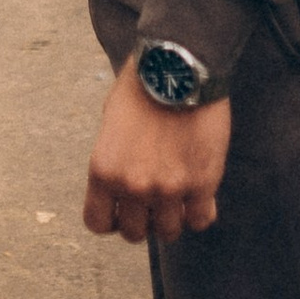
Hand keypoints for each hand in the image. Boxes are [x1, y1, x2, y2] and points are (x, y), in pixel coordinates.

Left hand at [82, 61, 230, 244]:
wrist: (178, 65)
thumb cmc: (141, 86)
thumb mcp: (111, 123)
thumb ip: (113, 161)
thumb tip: (120, 187)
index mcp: (104, 170)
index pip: (98, 223)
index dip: (111, 220)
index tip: (121, 211)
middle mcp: (133, 185)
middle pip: (135, 233)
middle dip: (143, 219)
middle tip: (153, 201)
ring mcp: (169, 188)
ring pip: (169, 232)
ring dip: (172, 217)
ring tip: (178, 196)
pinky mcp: (202, 184)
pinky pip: (200, 220)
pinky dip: (200, 212)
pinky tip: (200, 195)